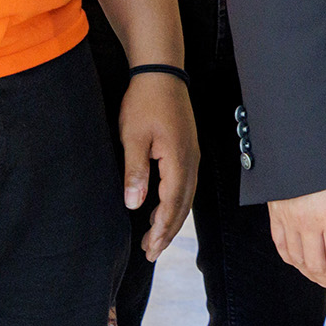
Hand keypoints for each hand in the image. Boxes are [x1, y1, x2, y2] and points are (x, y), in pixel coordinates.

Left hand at [120, 73, 199, 259]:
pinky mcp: (188, 149)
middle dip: (167, 231)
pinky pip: (185, 184)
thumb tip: (134, 204)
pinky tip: (163, 208)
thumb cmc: (145, 102)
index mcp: (179, 160)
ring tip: (155, 237)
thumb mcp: (133, 137)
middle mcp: (191, 161)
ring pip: (186, 196)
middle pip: (183, 205)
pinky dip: (175, 202)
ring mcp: (192, 155)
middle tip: (151, 252)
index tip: (149, 249)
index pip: (172, 205)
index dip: (161, 230)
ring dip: (172, 219)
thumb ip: (135, 171)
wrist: (161, 72)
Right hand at [268, 173, 325, 289]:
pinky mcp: (276, 210)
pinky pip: (279, 244)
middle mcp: (307, 221)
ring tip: (323, 276)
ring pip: (297, 259)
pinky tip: (298, 260)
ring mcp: (288, 217)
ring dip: (311, 274)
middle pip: (317, 266)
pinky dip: (290, 258)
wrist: (303, 129)